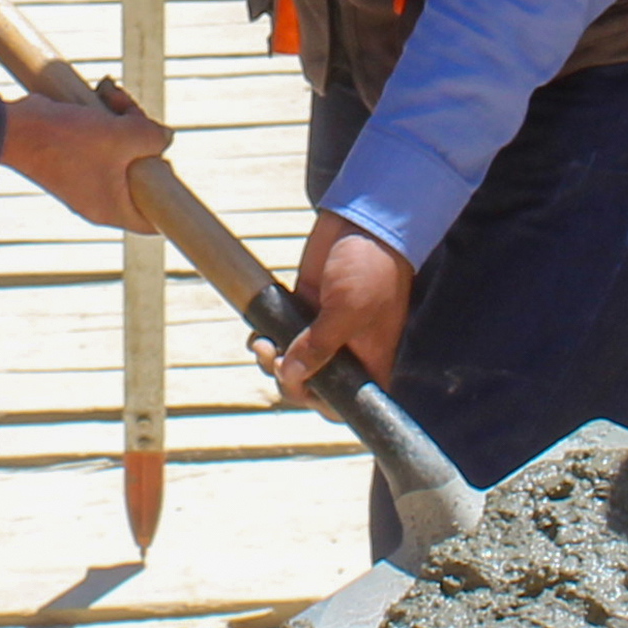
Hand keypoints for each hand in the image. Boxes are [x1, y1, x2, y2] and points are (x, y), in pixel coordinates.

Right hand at [0, 90, 176, 232]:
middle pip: (137, 174)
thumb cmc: (67, 139)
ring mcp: (83, 179)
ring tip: (113, 95)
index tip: (166, 165)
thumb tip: (165, 138)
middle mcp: (97, 200)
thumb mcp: (123, 135)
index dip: (165, 196)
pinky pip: (100, 142)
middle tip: (134, 114)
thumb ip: (153, 137)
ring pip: (120, 152)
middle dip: (142, 138)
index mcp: (111, 208)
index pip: (151, 221)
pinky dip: (104, 119)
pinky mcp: (71, 159)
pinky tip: (102, 94)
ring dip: (123, 120)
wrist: (13, 128)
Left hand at [266, 212, 416, 402]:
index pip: (344, 404)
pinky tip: (257, 335)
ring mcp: (324, 334)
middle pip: (312, 388)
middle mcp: (348, 354)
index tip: (299, 387)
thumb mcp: (346, 310)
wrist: (360, 222)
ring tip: (262, 345)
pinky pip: (281, 339)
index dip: (319, 404)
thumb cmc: (369, 268)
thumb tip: (289, 376)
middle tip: (274, 359)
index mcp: (369, 363)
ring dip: (272, 362)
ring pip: (292, 366)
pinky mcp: (303, 313)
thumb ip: (319, 347)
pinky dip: (267, 342)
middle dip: (288, 380)